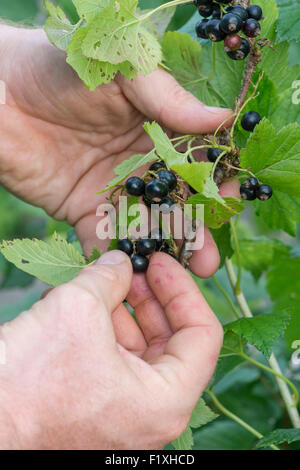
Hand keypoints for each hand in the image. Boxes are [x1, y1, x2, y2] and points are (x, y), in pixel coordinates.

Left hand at [0, 26, 237, 276]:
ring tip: (181, 274)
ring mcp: (113, 190)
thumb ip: (168, 99)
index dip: (214, 183)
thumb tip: (223, 120)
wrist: (1, 95)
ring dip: (164, 250)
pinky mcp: (83, 210)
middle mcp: (140, 163)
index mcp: (156, 128)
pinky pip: (105, 239)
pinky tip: (135, 276)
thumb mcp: (122, 73)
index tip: (229, 204)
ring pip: (147, 225)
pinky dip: (119, 258)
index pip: (196, 160)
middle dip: (193, 231)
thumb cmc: (63, 70)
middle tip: (207, 259)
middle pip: (175, 203)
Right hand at [0, 251, 222, 449]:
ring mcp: (124, 411)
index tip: (162, 264)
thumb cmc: (31, 381)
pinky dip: (103, 327)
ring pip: (139, 346)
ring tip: (100, 280)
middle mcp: (151, 413)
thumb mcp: (80, 308)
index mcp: (165, 401)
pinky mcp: (99, 404)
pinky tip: (83, 302)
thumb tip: (120, 262)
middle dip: (149, 296)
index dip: (184, 290)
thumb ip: (111, 276)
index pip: (202, 335)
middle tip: (131, 267)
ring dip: (122, 307)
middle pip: (170, 339)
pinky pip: (115, 357)